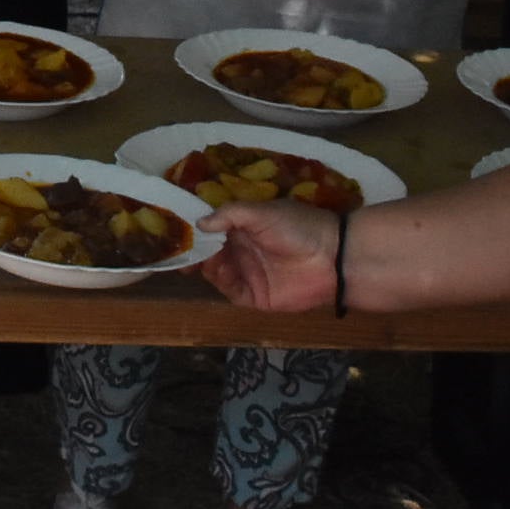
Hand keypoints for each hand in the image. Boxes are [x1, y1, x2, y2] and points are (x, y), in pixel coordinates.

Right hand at [197, 200, 343, 314]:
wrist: (331, 258)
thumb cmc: (297, 226)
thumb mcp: (262, 212)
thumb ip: (229, 215)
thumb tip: (199, 223)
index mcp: (243, 227)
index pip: (212, 229)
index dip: (196, 231)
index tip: (178, 232)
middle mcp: (243, 250)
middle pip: (210, 253)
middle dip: (197, 252)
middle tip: (184, 251)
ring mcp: (249, 273)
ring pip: (217, 272)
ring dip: (208, 266)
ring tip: (204, 259)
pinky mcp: (256, 296)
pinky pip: (232, 291)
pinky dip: (222, 283)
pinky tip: (220, 272)